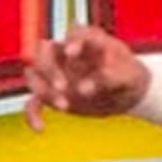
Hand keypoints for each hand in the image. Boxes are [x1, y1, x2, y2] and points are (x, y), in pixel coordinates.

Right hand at [22, 26, 150, 131]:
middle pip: (44, 50)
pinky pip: (33, 102)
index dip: (71, 41)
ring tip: (64, 107)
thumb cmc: (128, 77)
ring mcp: (57, 72)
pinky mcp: (53, 93)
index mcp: (89, 41)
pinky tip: (41, 128)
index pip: (75, 33)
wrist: (125, 92)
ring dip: (42, 90)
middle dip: (49, 68)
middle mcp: (67, 53)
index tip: (71, 53)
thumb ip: (110, 78)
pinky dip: (33, 114)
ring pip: (34, 74)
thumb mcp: (128, 77)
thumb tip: (85, 87)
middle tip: (63, 88)